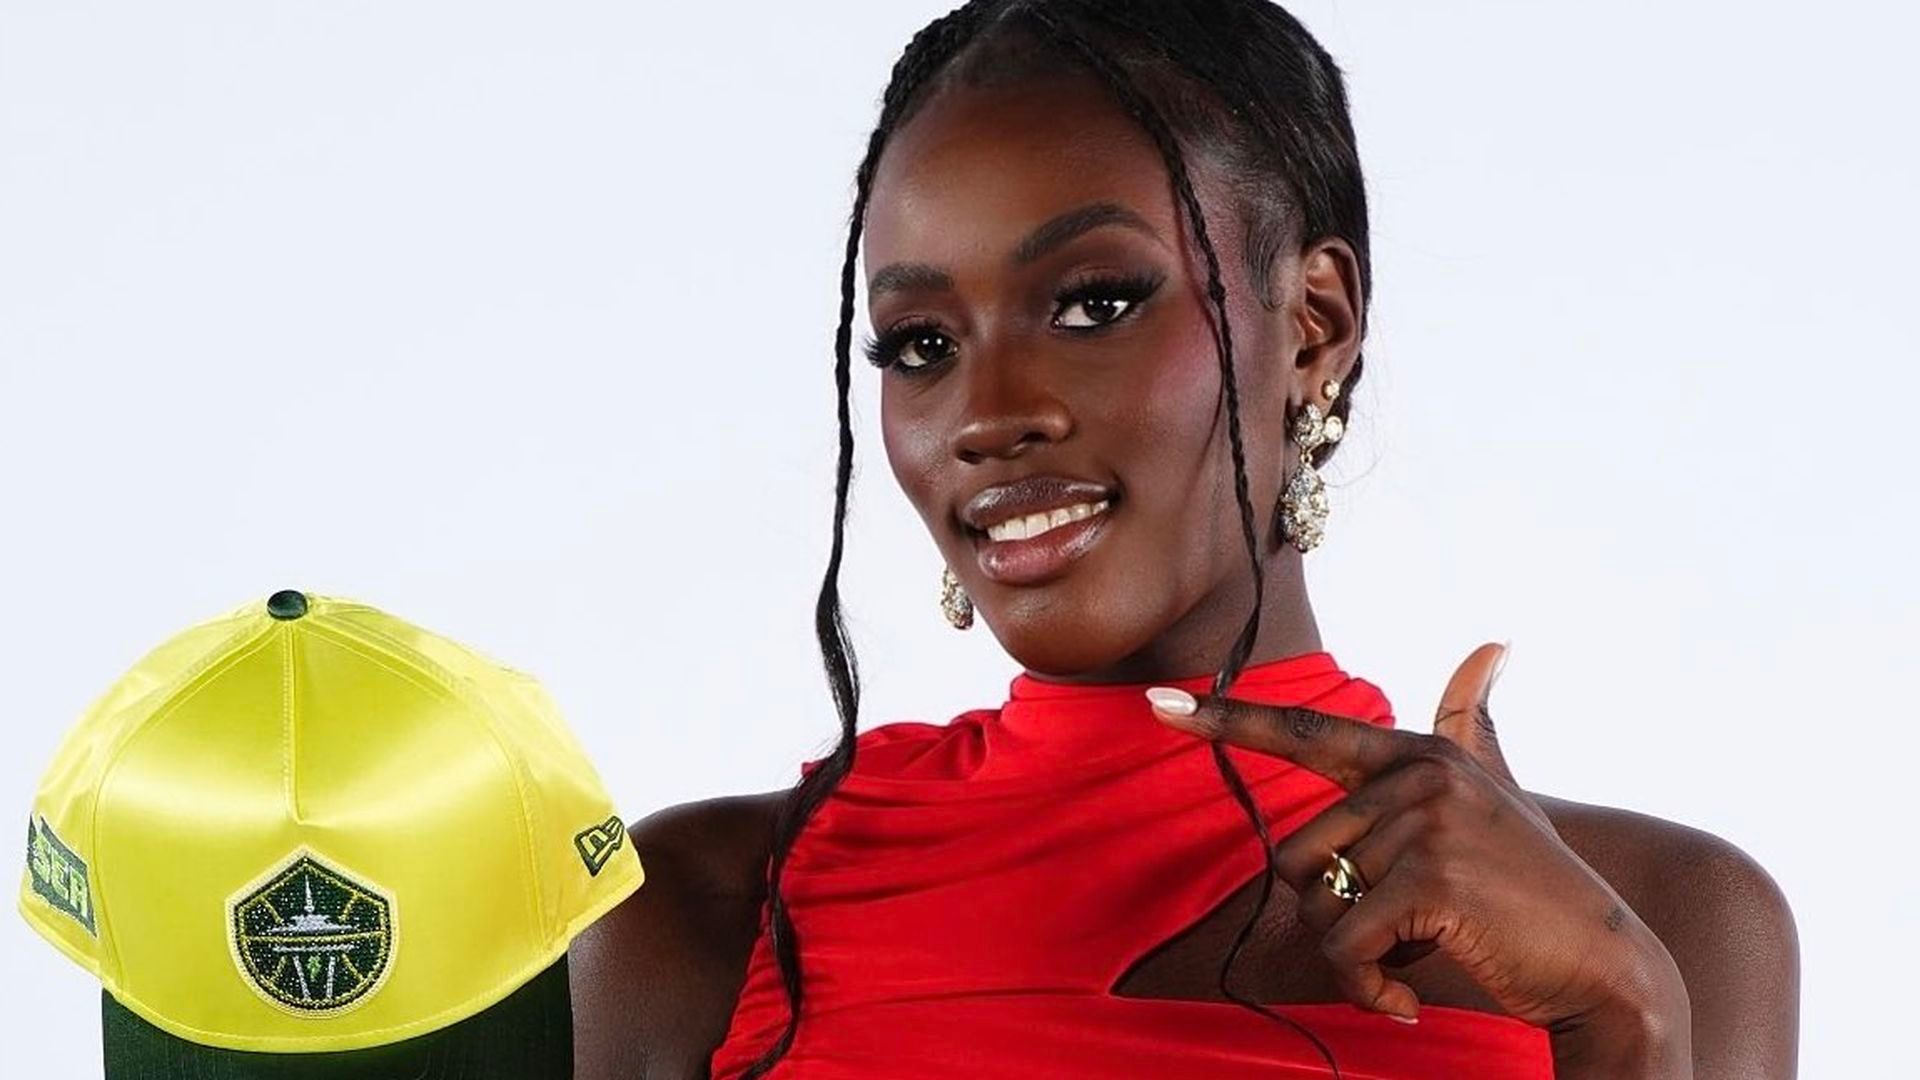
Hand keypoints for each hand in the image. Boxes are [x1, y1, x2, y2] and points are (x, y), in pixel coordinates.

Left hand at [1146, 644, 1690, 1071]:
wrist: (1603, 966)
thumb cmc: (1532, 889)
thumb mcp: (1498, 793)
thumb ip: (1473, 723)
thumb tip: (1493, 642)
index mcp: (1419, 754)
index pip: (1304, 730)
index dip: (1226, 721)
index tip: (1160, 706)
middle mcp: (1419, 776)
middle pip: (1296, 852)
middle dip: (1333, 912)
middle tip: (1402, 930)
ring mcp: (1426, 824)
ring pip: (1316, 903)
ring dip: (1355, 954)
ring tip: (1418, 952)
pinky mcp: (1430, 880)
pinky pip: (1344, 945)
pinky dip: (1366, 986)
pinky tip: (1410, 996)